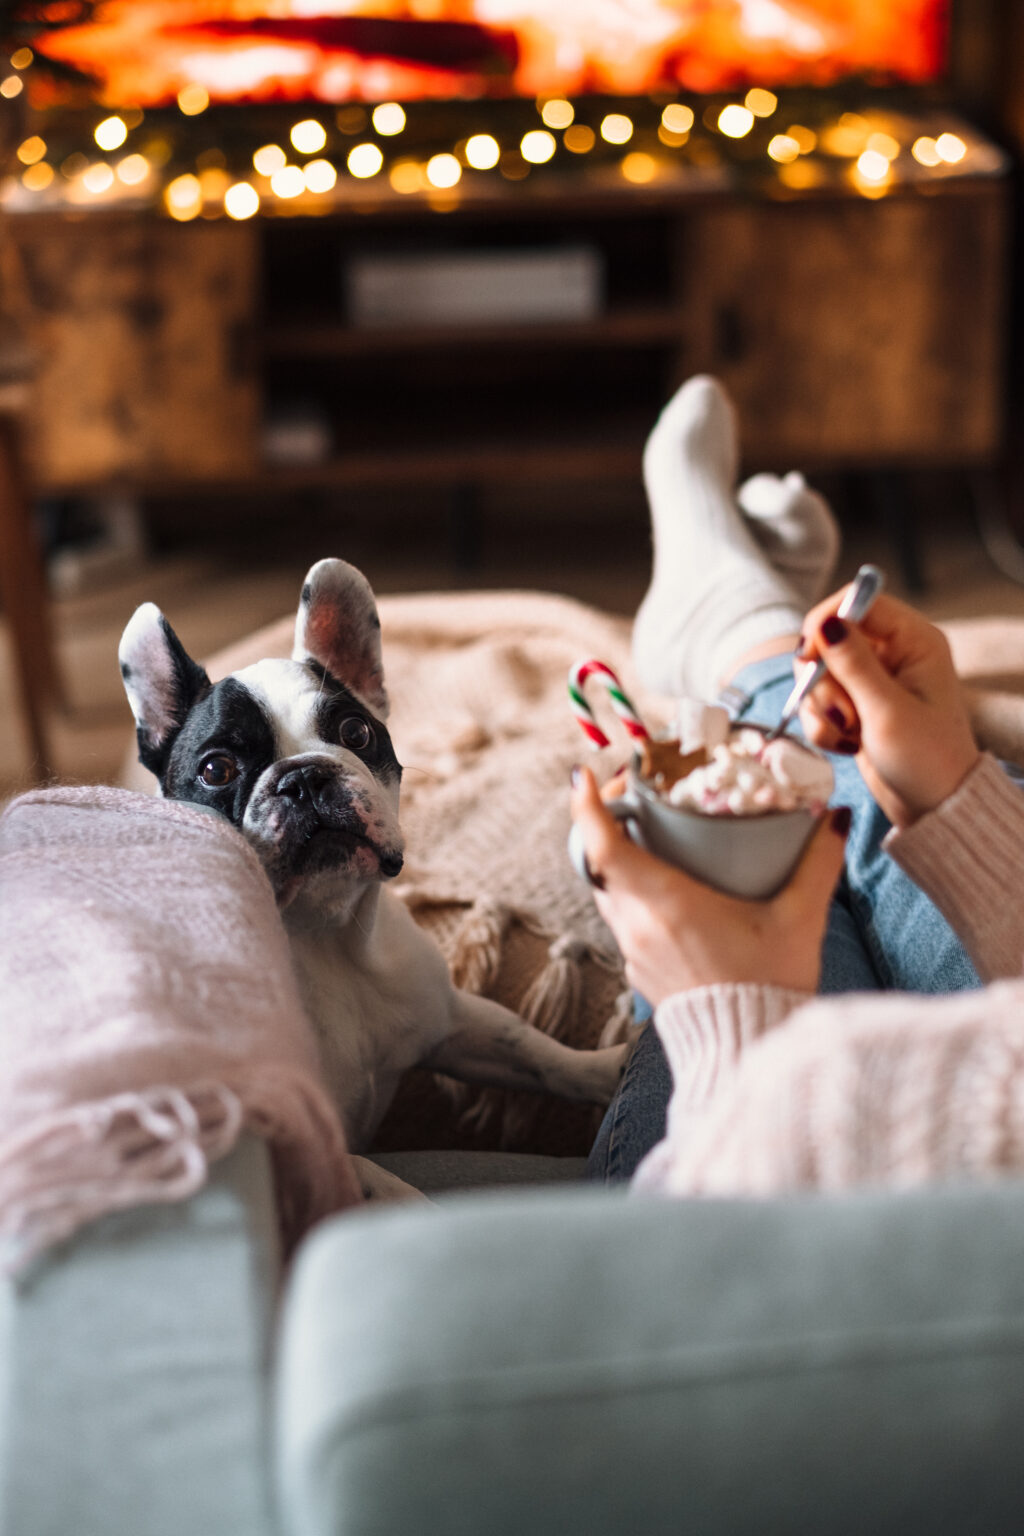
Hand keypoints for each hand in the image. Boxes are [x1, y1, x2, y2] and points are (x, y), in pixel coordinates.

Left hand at [570, 766, 848, 1003]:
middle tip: (635, 795)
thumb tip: (834, 817)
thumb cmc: (772, 986)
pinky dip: (633, 893)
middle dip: (605, 823)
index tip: (585, 775)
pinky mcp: (642, 971)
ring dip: (618, 860)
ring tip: (652, 835)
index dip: (588, 805)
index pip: (602, 845)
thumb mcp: (801, 919)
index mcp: (665, 904)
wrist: (752, 1054)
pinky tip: (670, 888)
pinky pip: (624, 919)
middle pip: (598, 862)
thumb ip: (818, 862)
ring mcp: (635, 951)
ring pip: (608, 891)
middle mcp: (638, 925)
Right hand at [796, 590, 980, 829]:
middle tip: (840, 711)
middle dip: (823, 679)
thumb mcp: (887, 711)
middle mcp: (893, 654)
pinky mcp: (856, 707)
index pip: (859, 602)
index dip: (826, 622)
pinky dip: (823, 726)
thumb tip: (824, 622)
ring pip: (818, 674)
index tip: (809, 655)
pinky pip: (818, 703)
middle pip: (829, 638)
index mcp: (914, 641)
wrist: (934, 808)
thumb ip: (853, 664)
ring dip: (821, 708)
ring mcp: (872, 681)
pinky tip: (847, 745)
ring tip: (848, 733)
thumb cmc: (926, 760)